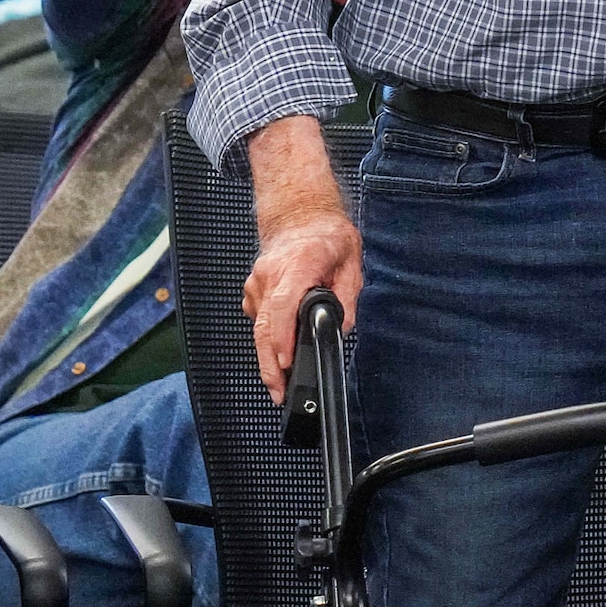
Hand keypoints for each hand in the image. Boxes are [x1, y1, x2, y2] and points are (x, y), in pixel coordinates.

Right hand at [242, 114, 362, 399]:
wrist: (301, 214)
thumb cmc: (327, 236)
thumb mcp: (352, 262)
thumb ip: (347, 298)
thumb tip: (340, 327)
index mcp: (299, 265)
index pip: (283, 306)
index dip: (282, 338)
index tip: (286, 363)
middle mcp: (272, 274)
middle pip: (264, 325)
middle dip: (270, 364)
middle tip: (279, 392)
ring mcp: (259, 281)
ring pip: (258, 327)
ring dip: (268, 355)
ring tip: (280, 382)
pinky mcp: (254, 289)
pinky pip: (258, 318)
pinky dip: (267, 337)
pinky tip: (280, 348)